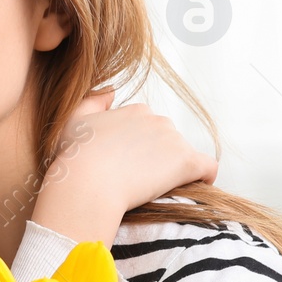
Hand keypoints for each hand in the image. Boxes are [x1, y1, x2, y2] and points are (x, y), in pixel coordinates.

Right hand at [31, 89, 218, 245]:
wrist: (86, 184)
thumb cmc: (75, 158)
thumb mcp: (74, 120)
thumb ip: (93, 101)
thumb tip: (110, 91)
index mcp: (135, 111)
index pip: (147, 126)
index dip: (138, 146)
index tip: (126, 164)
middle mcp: (158, 120)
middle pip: (166, 139)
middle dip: (156, 156)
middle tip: (137, 180)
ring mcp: (173, 140)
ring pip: (182, 154)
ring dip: (173, 169)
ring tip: (154, 190)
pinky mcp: (185, 162)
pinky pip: (208, 167)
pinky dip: (205, 176)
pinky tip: (196, 187)